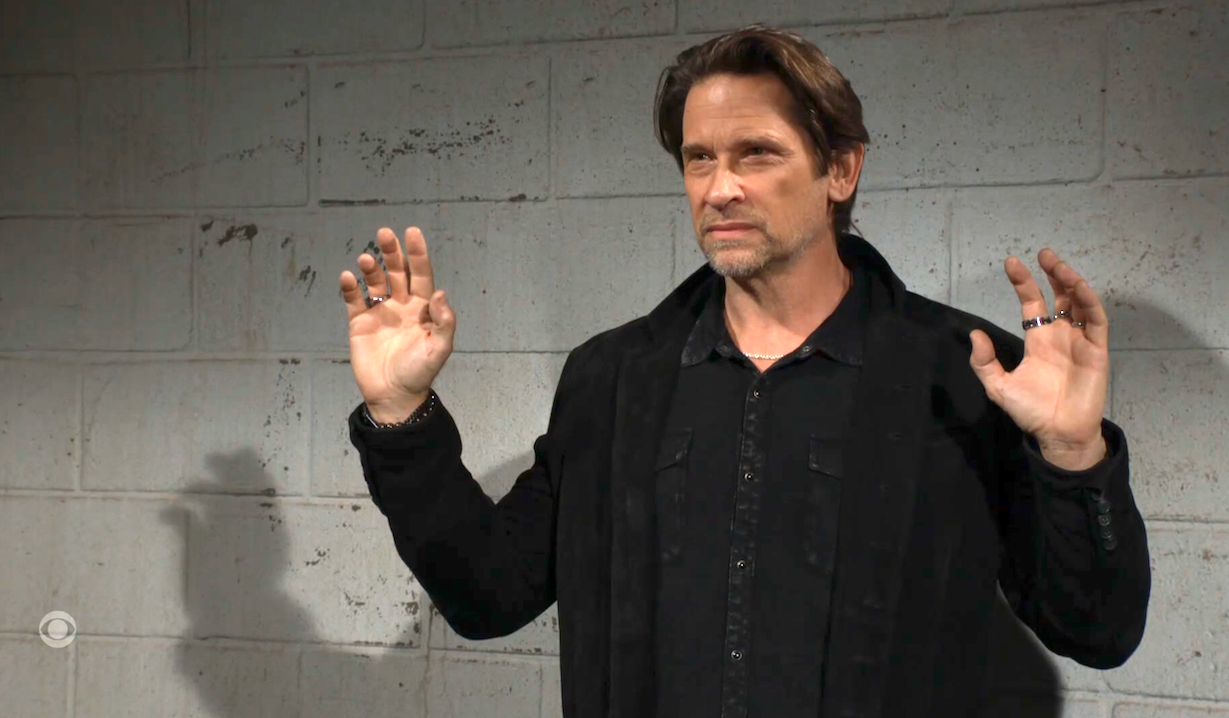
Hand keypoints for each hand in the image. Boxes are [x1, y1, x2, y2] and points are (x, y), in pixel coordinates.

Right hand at [339, 227, 455, 420]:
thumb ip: (444, 321)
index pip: (421, 274)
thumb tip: (440, 293)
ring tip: (365, 259)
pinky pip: (354, 300)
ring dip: (370, 268)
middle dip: (392, 252)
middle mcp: (401, 305)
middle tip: (385, 234)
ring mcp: (380, 312)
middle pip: (396, 272)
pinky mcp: (360, 323)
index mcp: (423, 308)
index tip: (412, 233)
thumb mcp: (440, 348)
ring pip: (375, 281)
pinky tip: (348, 277)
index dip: (417, 254)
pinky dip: (350, 287)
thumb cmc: (420, 372)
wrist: (394, 395)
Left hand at [969, 249, 1109, 468]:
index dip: (1023, 282)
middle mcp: (1060, 335)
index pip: (1032, 303)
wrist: (1058, 434)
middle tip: (1044, 253)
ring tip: (1059, 265)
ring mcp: (1080, 341)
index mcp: (1038, 340)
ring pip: (1080, 303)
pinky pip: (1096, 322)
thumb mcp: (999, 387)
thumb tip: (974, 334)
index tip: (1011, 262)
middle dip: (1053, 274)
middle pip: (1060, 296)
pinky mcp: (1097, 351)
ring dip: (1072, 282)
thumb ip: (985, 362)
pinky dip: (1090, 303)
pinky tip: (1079, 288)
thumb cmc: (1031, 411)